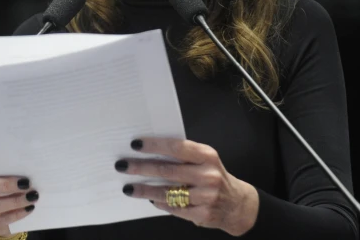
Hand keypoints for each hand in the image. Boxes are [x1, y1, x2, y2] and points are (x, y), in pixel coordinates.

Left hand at [116, 138, 259, 235]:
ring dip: (145, 190)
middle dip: (141, 168)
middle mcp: (208, 174)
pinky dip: (160, 203)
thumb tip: (150, 151)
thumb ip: (184, 156)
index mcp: (207, 155)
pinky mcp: (202, 214)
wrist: (237, 204)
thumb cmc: (214, 176)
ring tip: (129, 188)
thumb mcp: (206, 160)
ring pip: (167, 192)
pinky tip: (150, 199)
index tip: (135, 144)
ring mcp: (206, 196)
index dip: (154, 145)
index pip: (176, 147)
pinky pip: (174, 208)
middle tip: (123, 166)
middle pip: (167, 171)